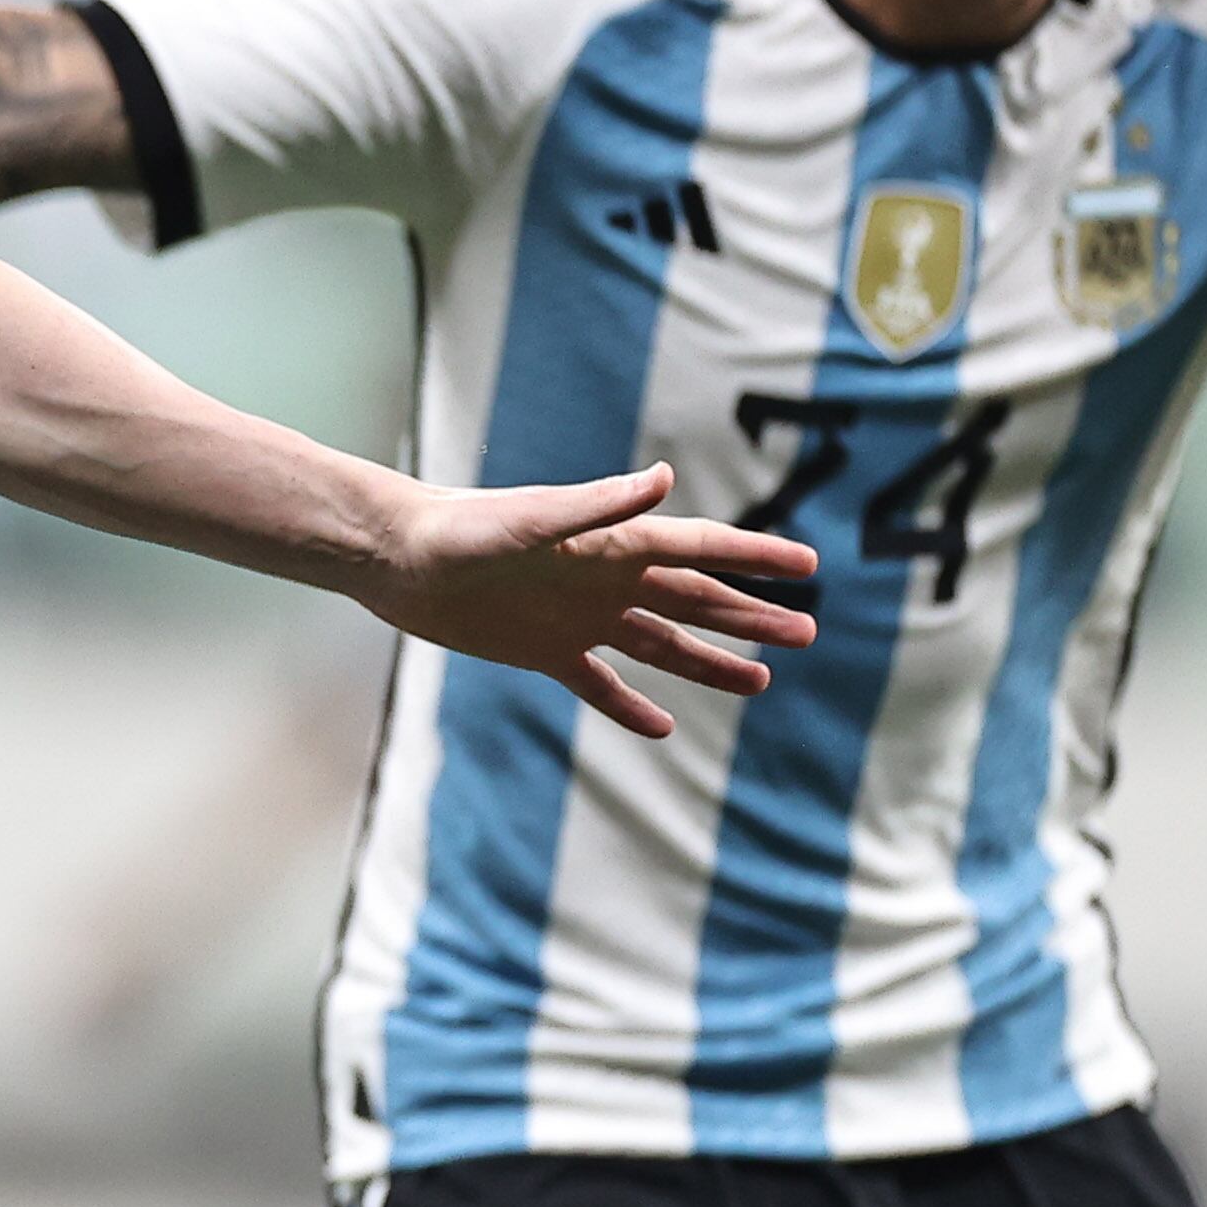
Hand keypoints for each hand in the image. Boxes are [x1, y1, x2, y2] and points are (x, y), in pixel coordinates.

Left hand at [361, 464, 816, 739]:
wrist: (398, 559)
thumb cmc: (462, 529)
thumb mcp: (532, 519)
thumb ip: (600, 505)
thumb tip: (664, 479)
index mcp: (613, 543)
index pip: (702, 550)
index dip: (755, 558)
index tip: (808, 566)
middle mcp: (605, 579)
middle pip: (695, 601)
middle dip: (751, 618)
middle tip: (807, 634)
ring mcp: (577, 618)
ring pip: (661, 644)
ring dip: (709, 663)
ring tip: (761, 682)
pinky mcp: (542, 652)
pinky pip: (599, 685)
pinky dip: (630, 706)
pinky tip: (664, 727)